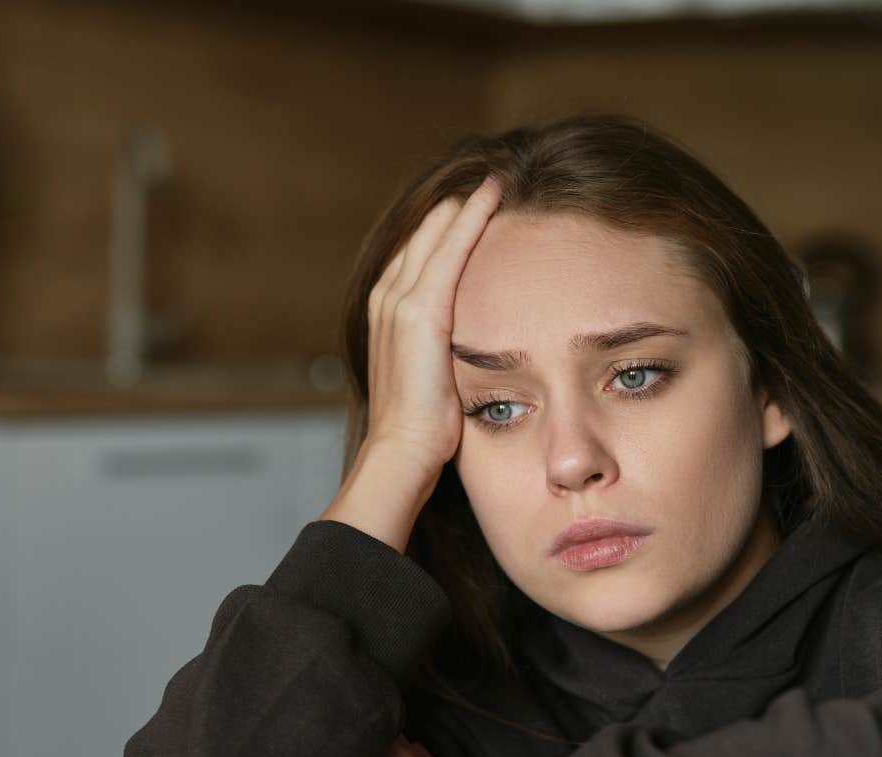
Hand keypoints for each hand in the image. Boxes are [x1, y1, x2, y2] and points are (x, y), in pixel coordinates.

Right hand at [361, 175, 503, 474]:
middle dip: (456, 208)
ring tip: (495, 177)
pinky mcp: (421, 309)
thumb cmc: (421, 430)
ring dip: (466, 203)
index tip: (478, 207)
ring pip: (436, 233)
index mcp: (386, 313)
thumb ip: (444, 352)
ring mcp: (399, 301)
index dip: (446, 229)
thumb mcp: (432, 379)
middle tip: (492, 179)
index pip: (417, 255)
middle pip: (423, 235)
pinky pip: (451, 248)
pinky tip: (493, 194)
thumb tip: (470, 348)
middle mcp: (386, 298)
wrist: (402, 452)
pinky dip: (471, 217)